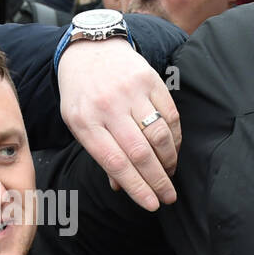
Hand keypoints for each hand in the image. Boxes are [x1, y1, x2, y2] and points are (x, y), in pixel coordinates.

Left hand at [58, 40, 180, 210]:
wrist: (91, 49)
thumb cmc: (82, 94)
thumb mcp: (78, 123)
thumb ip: (99, 153)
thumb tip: (120, 186)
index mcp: (85, 122)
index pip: (115, 163)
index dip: (136, 187)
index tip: (151, 204)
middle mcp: (108, 107)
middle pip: (140, 152)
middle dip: (158, 180)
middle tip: (168, 196)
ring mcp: (130, 92)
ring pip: (159, 135)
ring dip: (169, 160)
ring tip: (170, 173)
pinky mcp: (150, 79)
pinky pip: (170, 115)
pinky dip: (175, 137)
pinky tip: (173, 149)